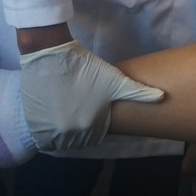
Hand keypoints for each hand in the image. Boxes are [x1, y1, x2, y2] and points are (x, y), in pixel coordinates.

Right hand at [19, 40, 164, 149]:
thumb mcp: (115, 81)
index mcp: (90, 126)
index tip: (91, 112)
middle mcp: (68, 132)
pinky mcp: (33, 122)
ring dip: (64, 134)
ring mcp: (48, 128)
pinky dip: (48, 134)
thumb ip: (139, 92)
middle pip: (78, 139)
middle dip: (80, 130)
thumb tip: (163, 97)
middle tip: (79, 112)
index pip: (95, 136)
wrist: (51, 55)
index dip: (95, 126)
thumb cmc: (86, 68)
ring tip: (67, 115)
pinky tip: (54, 120)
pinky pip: (43, 138)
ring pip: (60, 141)